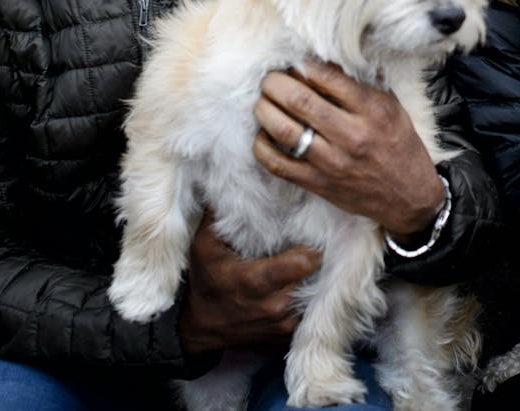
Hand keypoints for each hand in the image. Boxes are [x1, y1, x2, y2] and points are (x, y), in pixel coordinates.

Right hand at [178, 211, 320, 354]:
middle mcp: (276, 305)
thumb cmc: (206, 281)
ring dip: (316, 281)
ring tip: (315, 266)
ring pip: (317, 296)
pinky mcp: (288, 336)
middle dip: (318, 262)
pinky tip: (307, 285)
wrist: (201, 327)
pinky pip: (311, 314)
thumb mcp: (204, 245)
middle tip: (318, 247)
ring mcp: (284, 325)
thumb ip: (220, 215)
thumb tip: (234, 182)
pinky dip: (311, 300)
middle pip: (316, 277)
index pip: (305, 262)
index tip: (312, 236)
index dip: (312, 247)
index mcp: (258, 281)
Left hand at [252, 62, 445, 245]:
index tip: (296, 63)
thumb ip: (364, 84)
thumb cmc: (399, 145)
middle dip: (276, 83)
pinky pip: (278, 164)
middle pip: (299, 100)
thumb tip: (330, 59)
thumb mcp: (392, 107)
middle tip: (270, 78)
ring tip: (263, 100)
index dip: (304, 65)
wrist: (408, 197)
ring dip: (265, 109)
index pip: (328, 77)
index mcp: (372, 110)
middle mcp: (351, 135)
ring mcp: (332, 162)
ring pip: (284, 130)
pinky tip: (264, 133)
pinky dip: (262, 146)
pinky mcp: (317, 183)